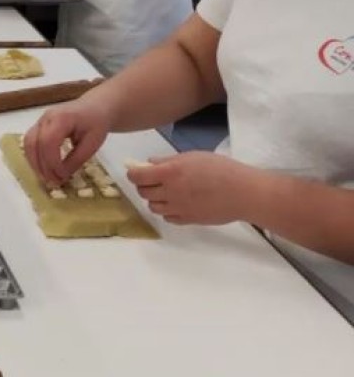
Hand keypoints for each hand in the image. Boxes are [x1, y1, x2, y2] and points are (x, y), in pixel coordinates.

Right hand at [22, 97, 113, 186]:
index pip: (48, 142)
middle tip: (52, 182)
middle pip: (34, 143)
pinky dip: (34, 158)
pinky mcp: (39, 127)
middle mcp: (46, 118)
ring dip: (34, 163)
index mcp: (62, 118)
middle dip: (41, 166)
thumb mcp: (92, 144)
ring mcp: (40, 121)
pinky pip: (30, 143)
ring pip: (28, 144)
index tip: (61, 177)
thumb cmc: (96, 124)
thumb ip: (76, 160)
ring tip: (46, 178)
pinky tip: (43, 169)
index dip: (52, 162)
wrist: (95, 107)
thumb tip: (61, 176)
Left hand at [127, 152, 255, 225]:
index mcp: (170, 173)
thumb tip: (149, 164)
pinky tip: (178, 203)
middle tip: (154, 180)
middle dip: (144, 185)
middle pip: (143, 192)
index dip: (133, 173)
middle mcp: (169, 192)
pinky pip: (167, 217)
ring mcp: (177, 209)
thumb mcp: (193, 156)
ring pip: (153, 207)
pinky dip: (167, 210)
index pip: (137, 176)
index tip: (136, 171)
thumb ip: (168, 160)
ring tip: (167, 192)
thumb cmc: (221, 169)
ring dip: (155, 199)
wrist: (244, 193)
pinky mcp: (187, 220)